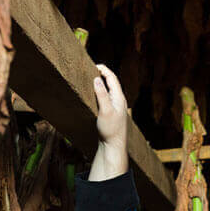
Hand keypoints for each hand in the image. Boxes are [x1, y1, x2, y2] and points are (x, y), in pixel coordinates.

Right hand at [90, 63, 128, 179]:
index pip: (112, 78)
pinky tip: (93, 93)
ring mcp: (116, 106)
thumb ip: (102, 95)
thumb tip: (97, 79)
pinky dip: (100, 90)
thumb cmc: (110, 130)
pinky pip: (106, 96)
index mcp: (119, 98)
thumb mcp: (105, 111)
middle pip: (111, 82)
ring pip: (109, 89)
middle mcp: (119, 100)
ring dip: (101, 82)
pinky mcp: (112, 111)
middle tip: (90, 68)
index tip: (93, 64)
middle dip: (102, 73)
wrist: (113, 145)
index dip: (103, 69)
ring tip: (90, 77)